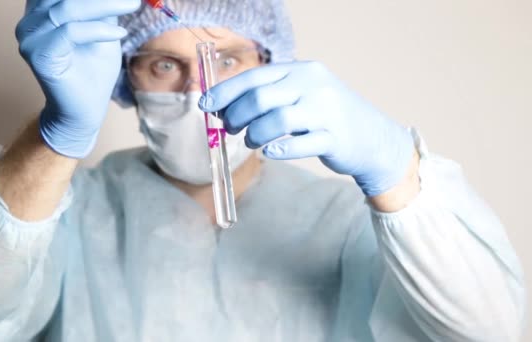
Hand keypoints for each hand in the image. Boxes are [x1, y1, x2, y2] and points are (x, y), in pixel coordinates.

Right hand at [16, 0, 140, 157]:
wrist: (84, 110)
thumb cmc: (93, 71)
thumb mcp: (103, 30)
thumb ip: (102, 7)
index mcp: (41, 10)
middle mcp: (31, 20)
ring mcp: (30, 37)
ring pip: (68, 8)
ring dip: (105, 5)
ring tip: (131, 4)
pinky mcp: (38, 54)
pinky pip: (70, 32)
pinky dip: (98, 30)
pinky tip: (119, 33)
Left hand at [199, 61, 415, 196]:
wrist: (373, 138)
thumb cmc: (327, 116)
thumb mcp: (301, 95)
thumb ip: (267, 97)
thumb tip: (222, 108)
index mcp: (301, 70)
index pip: (255, 76)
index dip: (226, 92)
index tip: (206, 105)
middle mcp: (314, 85)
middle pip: (261, 98)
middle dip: (236, 115)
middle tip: (230, 128)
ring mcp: (327, 112)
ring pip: (277, 121)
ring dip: (255, 134)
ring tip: (252, 141)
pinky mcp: (336, 138)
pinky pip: (302, 144)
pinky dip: (281, 149)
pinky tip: (271, 152)